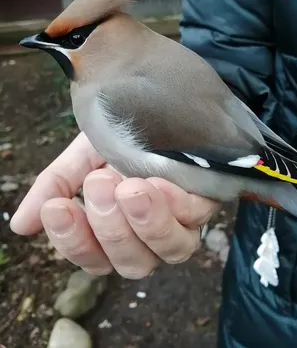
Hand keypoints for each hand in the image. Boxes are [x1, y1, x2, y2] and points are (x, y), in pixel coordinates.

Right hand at [10, 132, 218, 277]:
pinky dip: (175, 205)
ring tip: (130, 188)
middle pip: (129, 263)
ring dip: (144, 223)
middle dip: (109, 226)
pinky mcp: (206, 204)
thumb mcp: (83, 154)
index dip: (71, 240)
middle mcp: (147, 235)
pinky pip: (196, 219)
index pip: (89, 255)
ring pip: (168, 251)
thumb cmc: (121, 134)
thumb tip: (21, 225)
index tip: (58, 207)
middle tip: (99, 183)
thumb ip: (57, 185)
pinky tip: (159, 182)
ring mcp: (180, 222)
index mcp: (111, 227)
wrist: (158, 103)